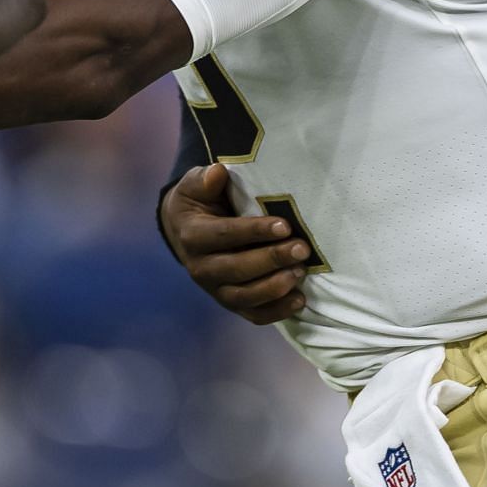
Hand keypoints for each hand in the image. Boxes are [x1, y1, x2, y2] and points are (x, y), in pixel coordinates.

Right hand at [160, 164, 309, 325]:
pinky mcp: (230, 302)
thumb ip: (205, 179)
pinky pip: (253, 315)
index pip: (224, 236)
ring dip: (275, 287)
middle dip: (271, 260)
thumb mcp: (195, 185)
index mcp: (193, 236)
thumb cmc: (199, 202)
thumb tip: (218, 172)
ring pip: (244, 297)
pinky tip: (299, 300)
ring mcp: (215, 289)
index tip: (284, 226)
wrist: (184, 230)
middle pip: (237, 269)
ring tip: (301, 271)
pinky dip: (277, 312)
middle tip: (302, 249)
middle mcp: (200, 268)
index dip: (254, 232)